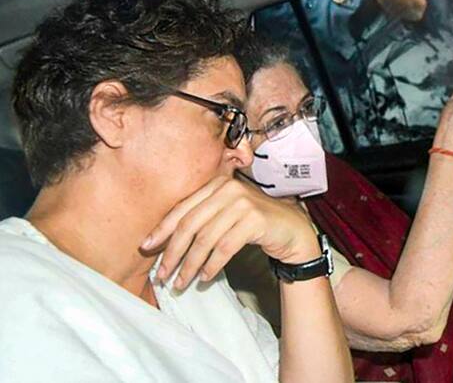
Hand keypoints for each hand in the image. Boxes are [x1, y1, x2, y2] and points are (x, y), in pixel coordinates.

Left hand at [140, 176, 319, 289]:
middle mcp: (228, 189)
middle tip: (162, 274)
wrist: (291, 229)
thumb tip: (165, 243)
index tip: (146, 247)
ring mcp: (243, 203)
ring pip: (206, 239)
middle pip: (191, 224)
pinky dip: (212, 265)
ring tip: (181, 282)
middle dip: (172, 252)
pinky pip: (225, 247)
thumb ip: (202, 219)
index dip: (162, 229)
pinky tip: (204, 277)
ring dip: (190, 264)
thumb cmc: (254, 224)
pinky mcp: (255, 220)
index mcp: (216, 185)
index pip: (182, 208)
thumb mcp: (226, 215)